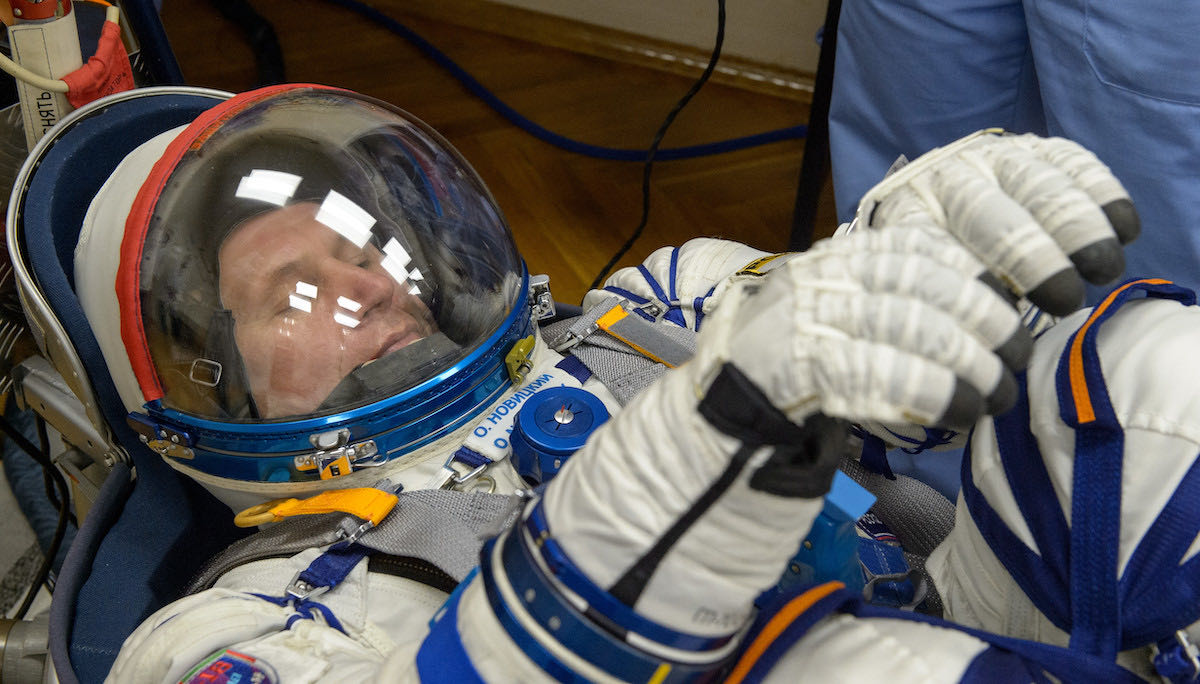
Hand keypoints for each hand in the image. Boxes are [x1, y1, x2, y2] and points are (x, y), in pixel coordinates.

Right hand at [541, 224, 1026, 641]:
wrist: (717, 419)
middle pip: (918, 286)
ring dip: (965, 365)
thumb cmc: (791, 373)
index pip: (911, 245)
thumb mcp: (836, 318)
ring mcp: (801, 319)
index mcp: (830, 259)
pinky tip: (960, 413)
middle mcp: (815, 279)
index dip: (969, 272)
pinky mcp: (794, 365)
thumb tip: (984, 305)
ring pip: (906, 329)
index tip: (1007, 301)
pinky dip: (930, 394)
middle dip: (980, 323)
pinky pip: (877, 373)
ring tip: (996, 395)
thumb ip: (889, 302)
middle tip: (1014, 359)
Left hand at [854, 129, 1137, 315]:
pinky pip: (1072, 162)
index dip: (973, 293)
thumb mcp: (924, 289)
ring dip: (1077, 228)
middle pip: (987, 214)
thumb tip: (980, 370)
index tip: (1006, 337)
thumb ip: (945, 314)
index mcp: (907, 219)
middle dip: (1032, 258)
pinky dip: (1102, 194)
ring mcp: (992, 157)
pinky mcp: (1034, 147)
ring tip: (1103, 270)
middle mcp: (945, 180)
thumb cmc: (934, 264)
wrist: (936, 195)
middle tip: (1064, 299)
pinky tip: (1124, 230)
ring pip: (1036, 184)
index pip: (933, 253)